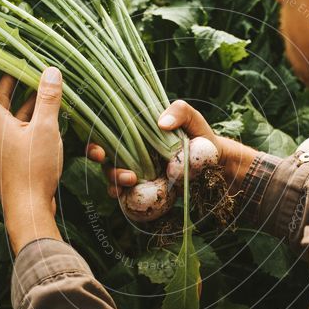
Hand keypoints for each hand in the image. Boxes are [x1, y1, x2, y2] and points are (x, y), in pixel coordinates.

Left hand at [0, 61, 62, 253]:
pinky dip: (35, 118)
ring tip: (43, 86)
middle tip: (21, 64)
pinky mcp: (19, 158)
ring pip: (14, 116)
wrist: (29, 209)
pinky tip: (50, 116)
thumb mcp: (44, 130)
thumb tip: (51, 72)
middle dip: (10, 81)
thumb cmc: (32, 170)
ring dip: (26, 100)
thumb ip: (48, 100)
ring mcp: (8, 146)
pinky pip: (24, 130)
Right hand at [87, 100, 259, 196]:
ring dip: (115, 182)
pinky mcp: (145, 192)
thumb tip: (161, 122)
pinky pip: (128, 197)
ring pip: (112, 180)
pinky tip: (131, 195)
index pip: (105, 136)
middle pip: (104, 161)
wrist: (215, 164)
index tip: (99, 150)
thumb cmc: (200, 136)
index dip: (94, 143)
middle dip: (105, 167)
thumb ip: (179, 111)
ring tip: (132, 180)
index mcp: (134, 134)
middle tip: (121, 170)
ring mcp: (136, 174)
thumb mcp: (192, 118)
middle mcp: (130, 154)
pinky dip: (125, 198)